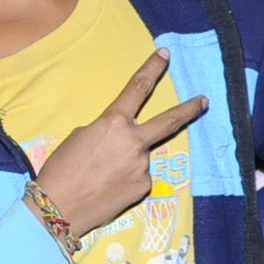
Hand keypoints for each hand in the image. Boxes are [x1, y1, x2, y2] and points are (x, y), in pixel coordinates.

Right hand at [33, 49, 206, 237]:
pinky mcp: (144, 186)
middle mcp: (134, 142)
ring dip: (127, 161)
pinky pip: (138, 177)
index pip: (138, 88)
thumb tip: (123, 141)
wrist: (59, 208)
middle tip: (204, 101)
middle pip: (168, 121)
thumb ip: (108, 132)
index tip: (165, 55)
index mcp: (113, 122)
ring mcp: (142, 165)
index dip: (153, 68)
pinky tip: (107, 188)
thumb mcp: (81, 137)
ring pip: (140, 156)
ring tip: (101, 176)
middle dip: (189, 109)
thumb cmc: (61, 169)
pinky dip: (125, 179)